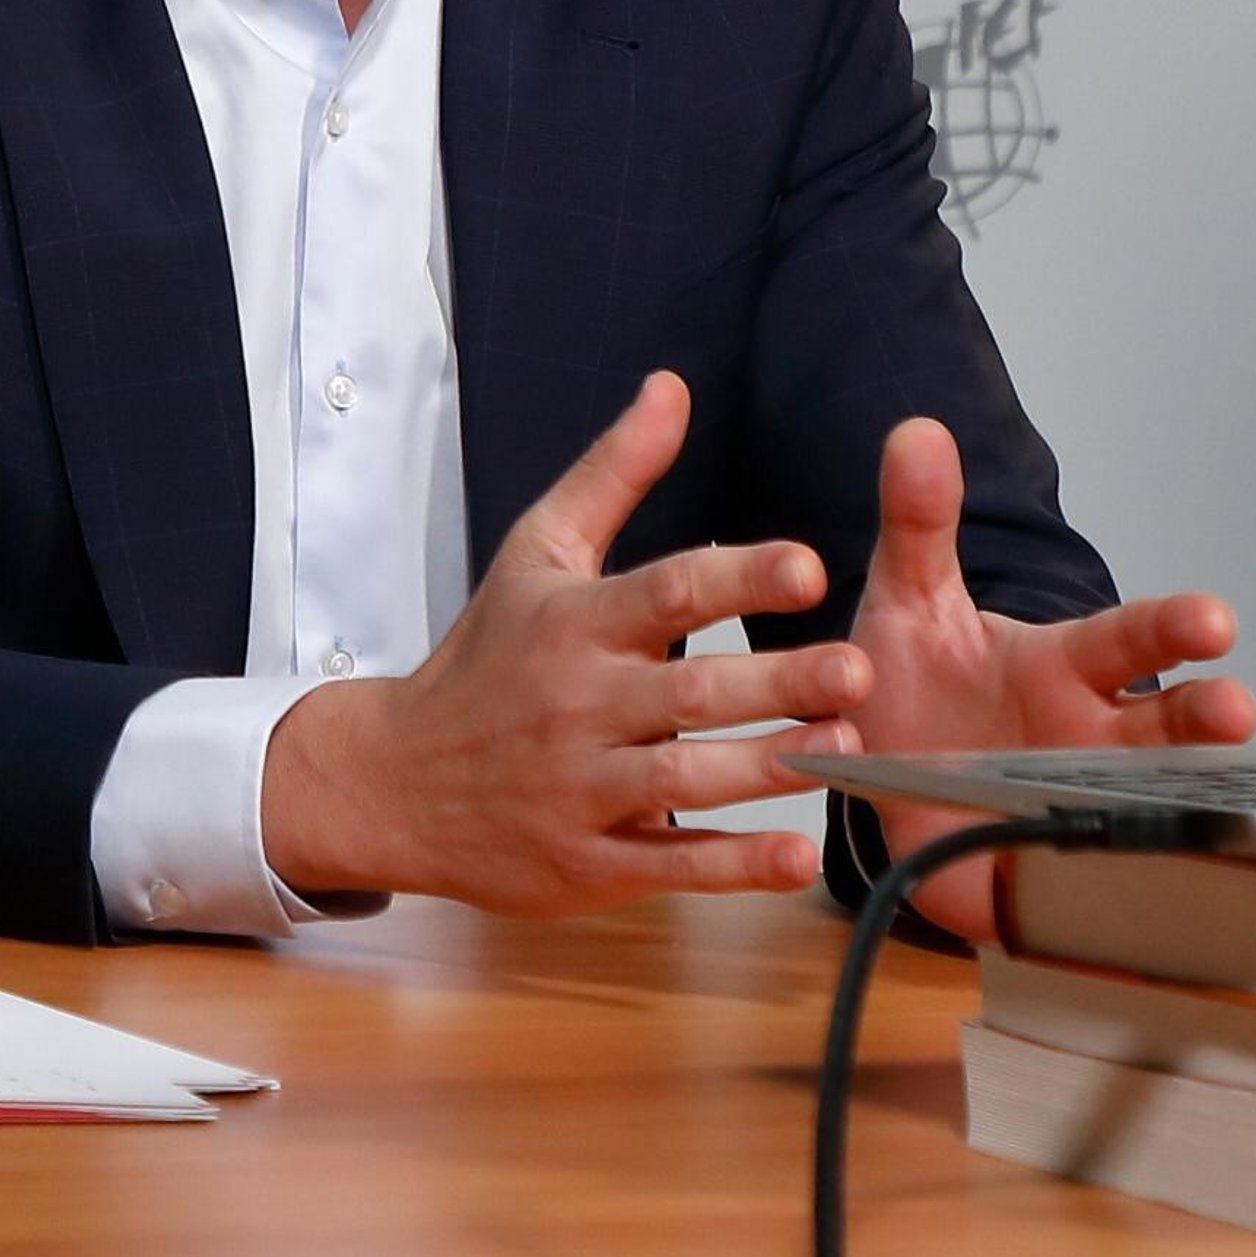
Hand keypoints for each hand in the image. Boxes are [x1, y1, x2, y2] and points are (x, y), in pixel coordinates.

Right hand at [262, 371, 870, 914]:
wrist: (397, 778)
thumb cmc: (486, 656)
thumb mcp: (538, 551)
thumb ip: (614, 471)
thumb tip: (672, 388)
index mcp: (575, 623)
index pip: (666, 592)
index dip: (738, 577)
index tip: (809, 567)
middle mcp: (578, 704)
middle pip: (688, 694)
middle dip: (778, 682)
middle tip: (858, 669)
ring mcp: (580, 789)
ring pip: (684, 783)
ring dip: (769, 769)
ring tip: (846, 750)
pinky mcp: (585, 862)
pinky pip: (666, 866)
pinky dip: (732, 868)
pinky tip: (796, 857)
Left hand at [848, 418, 1255, 941]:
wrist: (870, 773)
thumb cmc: (915, 676)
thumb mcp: (907, 595)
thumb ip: (918, 521)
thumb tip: (916, 430)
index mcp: (1059, 667)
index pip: (1127, 641)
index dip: (1169, 630)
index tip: (1214, 619)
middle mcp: (1081, 738)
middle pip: (1158, 729)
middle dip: (1198, 718)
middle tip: (1235, 710)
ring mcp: (1062, 807)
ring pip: (1135, 810)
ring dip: (1165, 810)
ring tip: (1203, 816)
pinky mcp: (1027, 875)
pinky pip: (1069, 886)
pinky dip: (1084, 886)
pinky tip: (1109, 891)